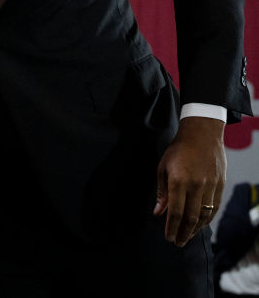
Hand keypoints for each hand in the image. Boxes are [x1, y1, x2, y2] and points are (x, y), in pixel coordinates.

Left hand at [153, 116, 226, 245]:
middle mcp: (196, 186)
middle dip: (183, 233)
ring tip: (187, 237)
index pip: (176, 211)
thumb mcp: (163, 168)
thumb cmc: (178, 151)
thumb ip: (161, 192)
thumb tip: (158, 212)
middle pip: (191, 217)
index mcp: (178, 181)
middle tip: (177, 243)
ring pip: (204, 215)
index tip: (168, 237)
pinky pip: (214, 208)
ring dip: (195, 229)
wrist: (202, 135)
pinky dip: (207, 219)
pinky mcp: (220, 186)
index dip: (172, 227)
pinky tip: (200, 225)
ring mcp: (210, 187)